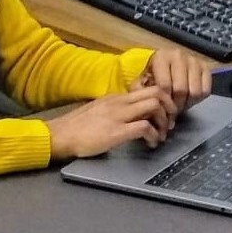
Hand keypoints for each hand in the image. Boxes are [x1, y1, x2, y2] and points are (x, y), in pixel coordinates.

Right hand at [45, 85, 177, 160]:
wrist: (61, 134)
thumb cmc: (77, 126)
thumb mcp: (99, 111)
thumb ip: (115, 110)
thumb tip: (131, 115)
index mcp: (116, 97)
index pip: (147, 88)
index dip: (162, 101)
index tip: (164, 114)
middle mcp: (119, 102)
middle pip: (157, 92)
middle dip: (170, 108)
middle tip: (170, 124)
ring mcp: (118, 115)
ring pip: (154, 106)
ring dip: (164, 122)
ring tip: (161, 135)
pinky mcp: (117, 131)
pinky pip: (145, 127)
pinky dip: (154, 136)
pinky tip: (150, 144)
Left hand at [130, 48, 210, 114]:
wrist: (165, 66)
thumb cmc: (151, 76)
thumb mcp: (141, 81)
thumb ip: (142, 91)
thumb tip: (149, 106)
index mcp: (161, 57)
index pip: (165, 85)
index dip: (164, 100)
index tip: (161, 106)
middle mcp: (179, 55)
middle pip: (181, 89)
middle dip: (176, 103)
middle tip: (172, 108)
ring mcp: (194, 61)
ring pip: (195, 91)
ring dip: (187, 102)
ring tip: (179, 103)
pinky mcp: (206, 68)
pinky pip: (206, 91)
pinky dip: (198, 99)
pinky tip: (189, 98)